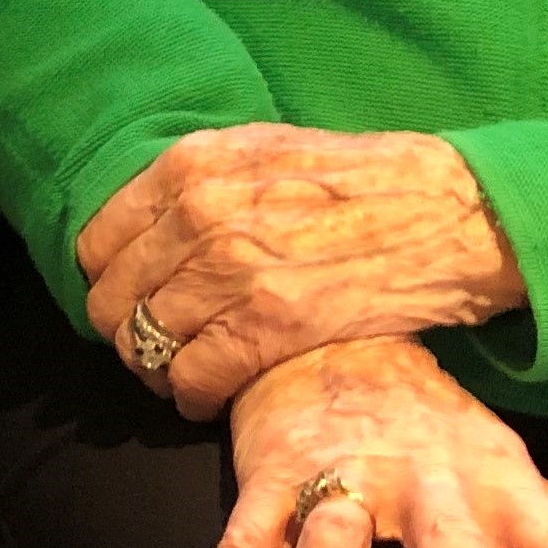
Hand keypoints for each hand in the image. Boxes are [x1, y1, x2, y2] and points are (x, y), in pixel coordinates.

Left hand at [80, 123, 523, 415]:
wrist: (450, 211)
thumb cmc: (365, 181)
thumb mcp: (266, 149)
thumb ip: (200, 181)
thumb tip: (147, 225)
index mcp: (192, 166)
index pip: (97, 243)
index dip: (109, 282)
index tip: (131, 300)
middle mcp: (199, 215)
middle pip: (113, 302)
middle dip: (128, 334)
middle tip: (157, 348)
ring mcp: (231, 272)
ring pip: (146, 345)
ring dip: (159, 371)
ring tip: (185, 374)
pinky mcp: (268, 326)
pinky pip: (192, 380)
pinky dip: (193, 398)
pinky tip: (209, 397)